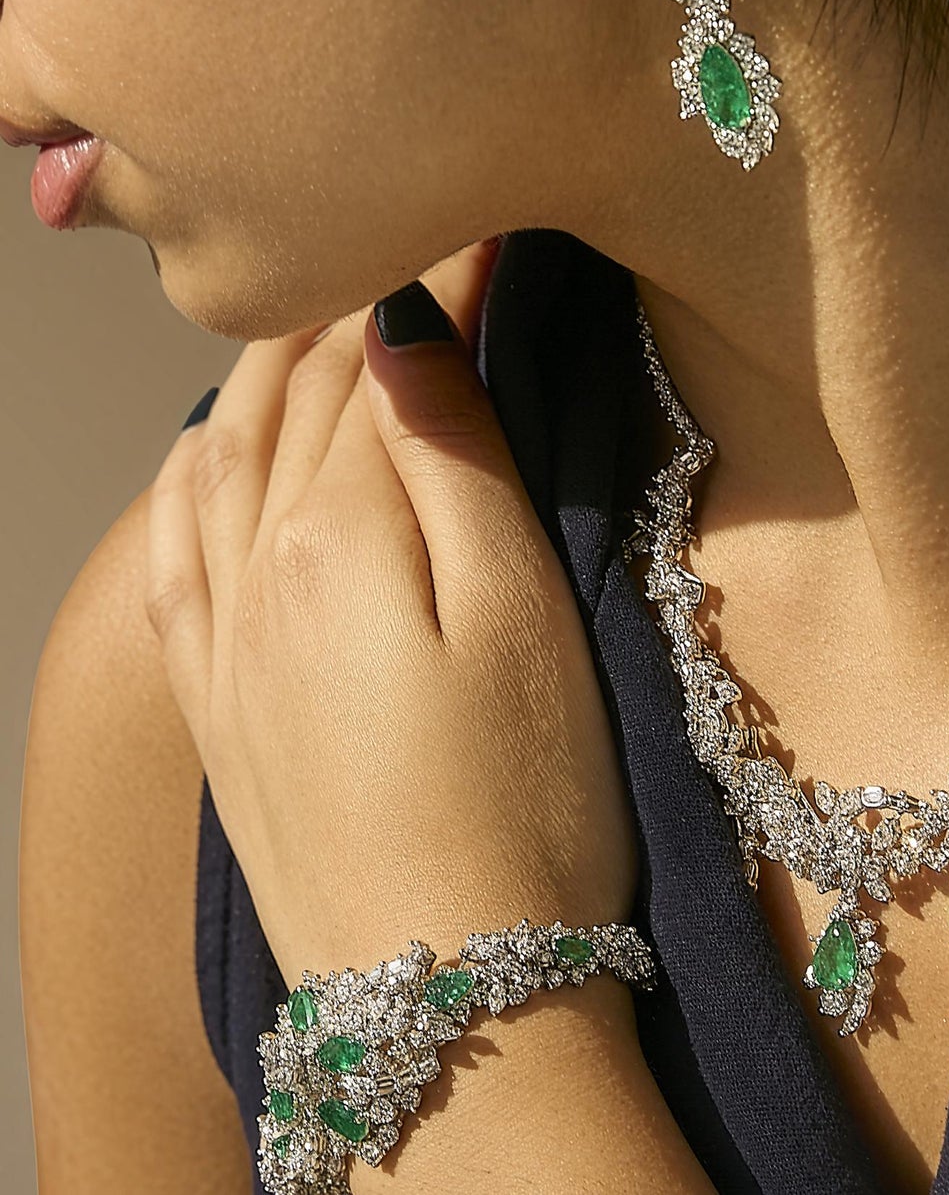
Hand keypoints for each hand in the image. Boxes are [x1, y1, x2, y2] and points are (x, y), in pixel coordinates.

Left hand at [145, 237, 636, 986]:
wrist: (445, 995)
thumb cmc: (523, 804)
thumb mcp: (520, 613)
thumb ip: (455, 459)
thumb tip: (407, 323)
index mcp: (338, 532)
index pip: (381, 357)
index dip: (437, 271)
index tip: (482, 209)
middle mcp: (253, 563)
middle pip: (293, 392)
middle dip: (351, 295)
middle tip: (412, 226)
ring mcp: (219, 632)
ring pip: (222, 450)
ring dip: (268, 368)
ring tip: (317, 312)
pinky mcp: (213, 694)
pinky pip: (171, 544)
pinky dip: (190, 470)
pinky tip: (209, 448)